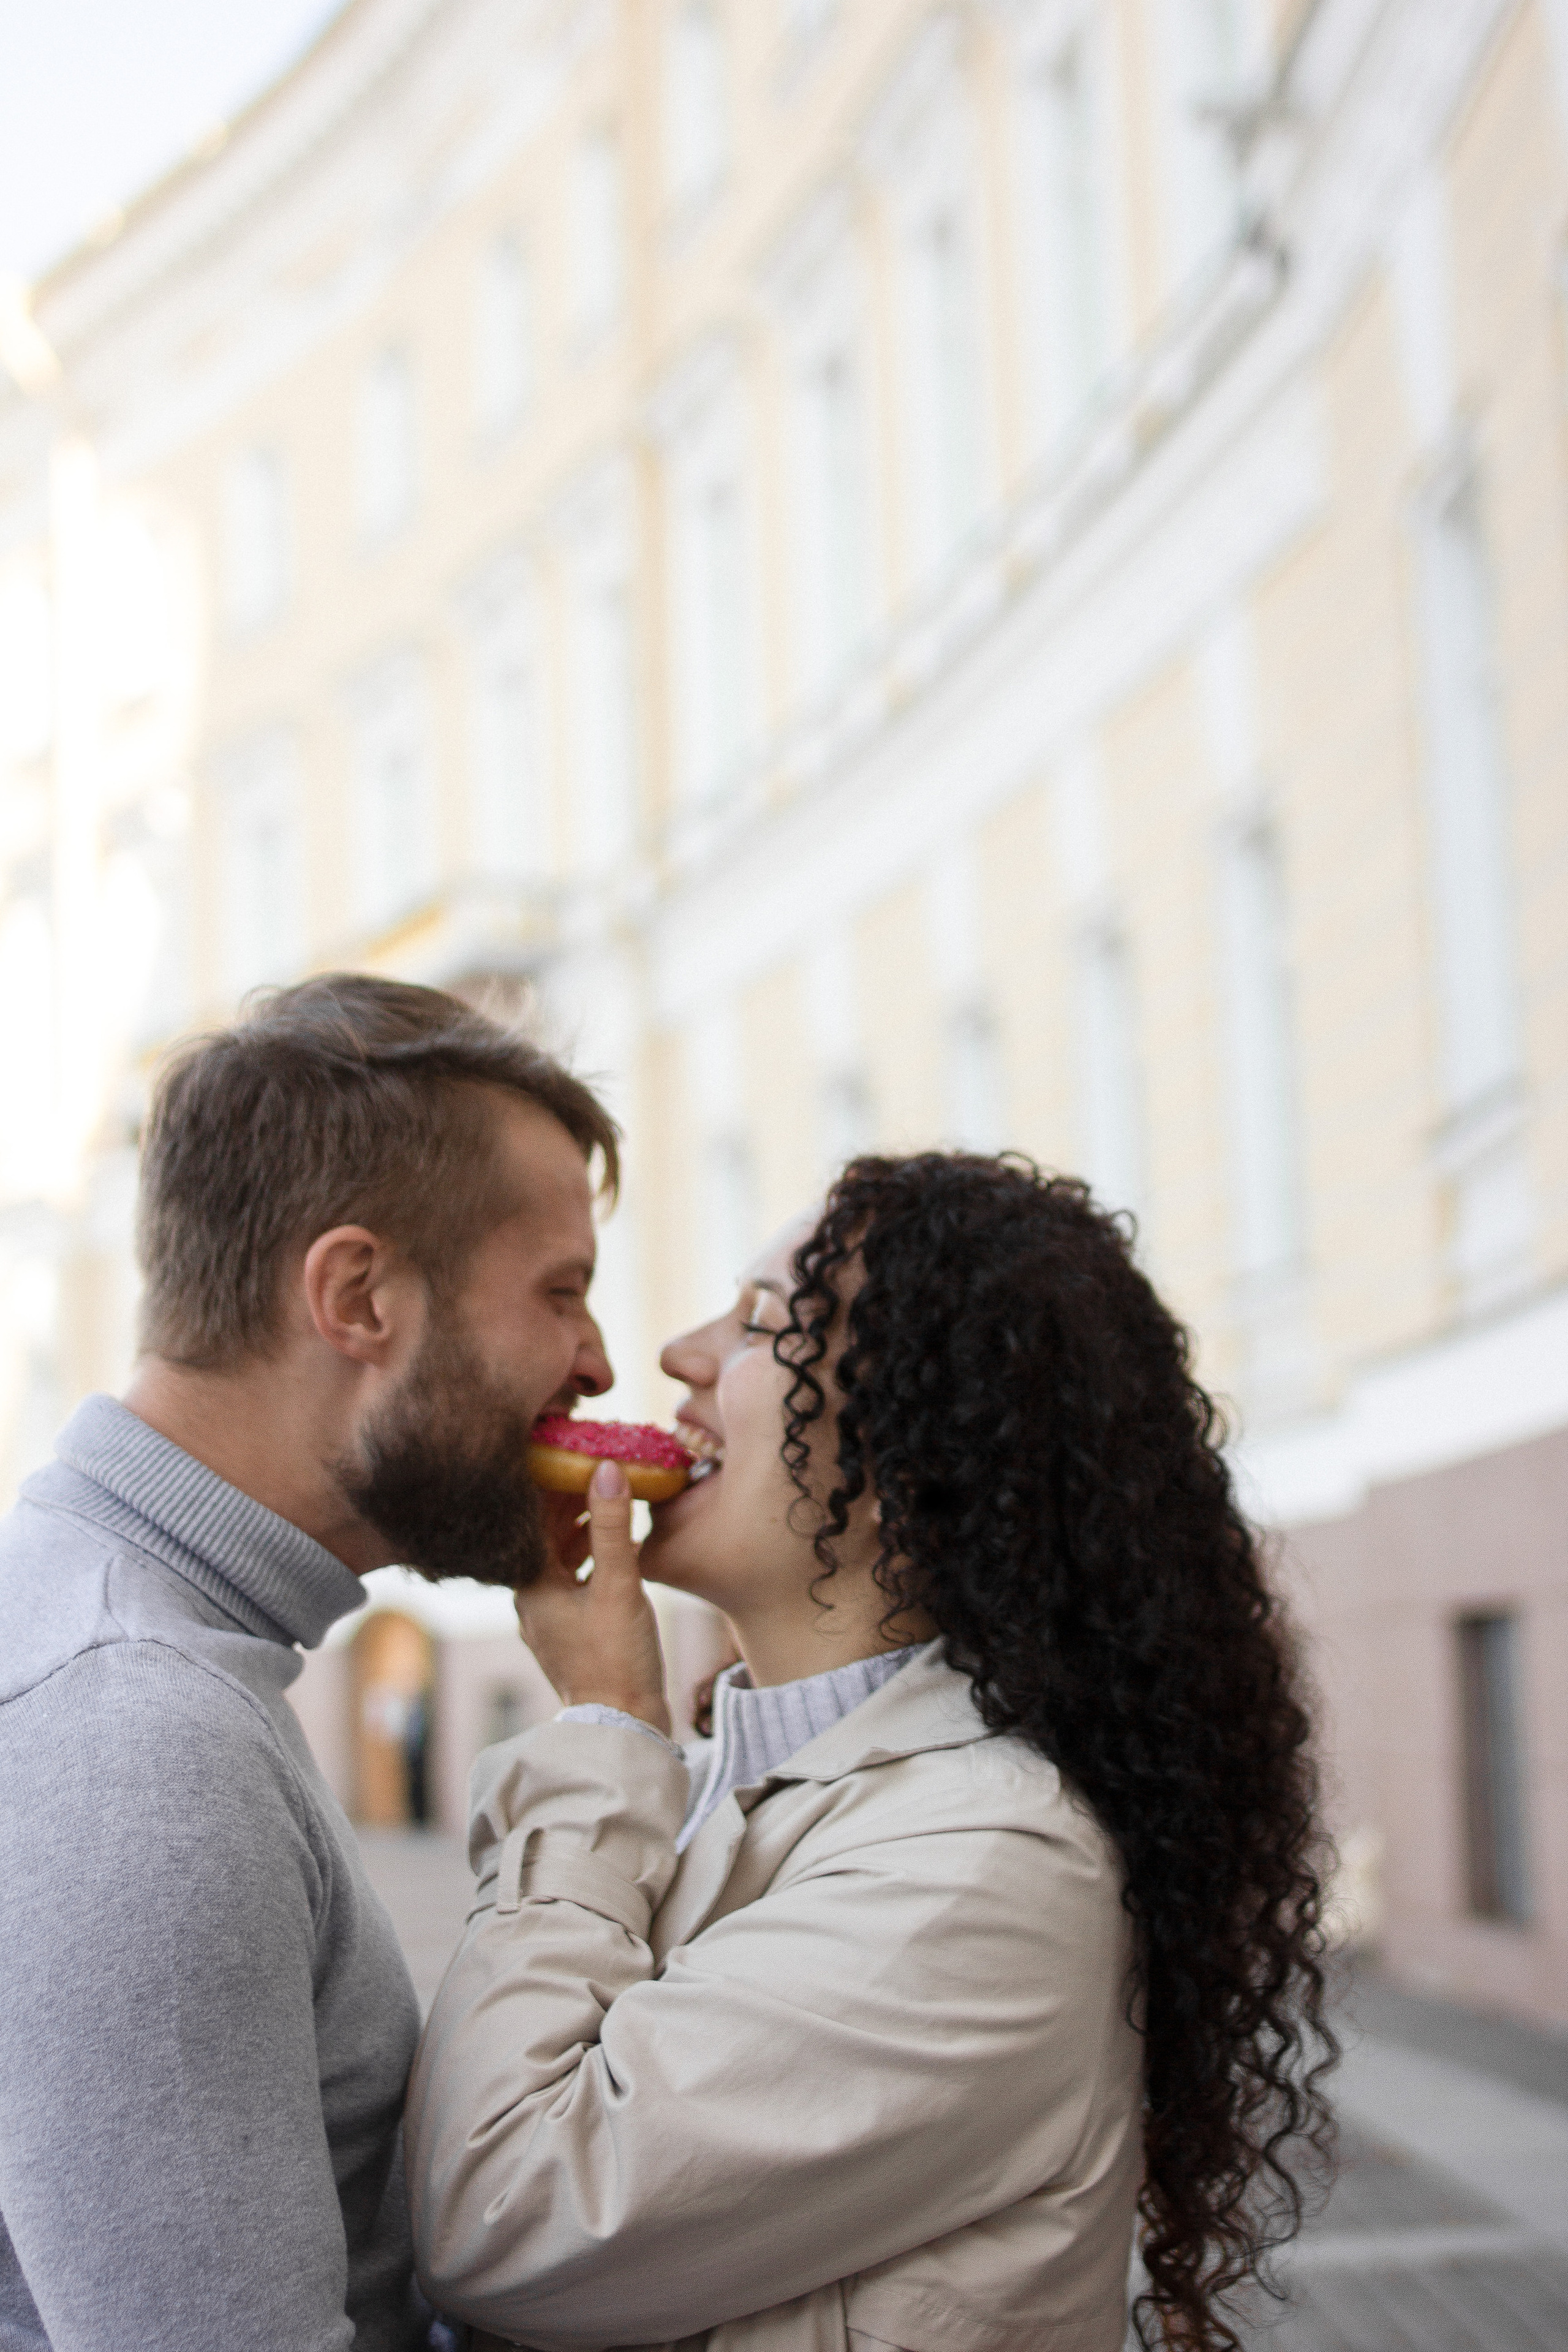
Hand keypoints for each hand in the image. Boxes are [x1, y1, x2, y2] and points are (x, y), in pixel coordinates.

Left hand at [515, 1462, 671, 1735]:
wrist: (622, 1723)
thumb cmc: (616, 1659)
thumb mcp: (619, 1586)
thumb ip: (612, 1526)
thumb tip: (605, 1468)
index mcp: (531, 1586)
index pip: (530, 1518)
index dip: (547, 1480)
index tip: (564, 1448)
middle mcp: (531, 1598)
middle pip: (543, 1534)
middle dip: (568, 1498)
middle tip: (592, 1461)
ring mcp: (549, 1614)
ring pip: (560, 1554)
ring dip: (582, 1523)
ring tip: (607, 1490)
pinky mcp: (570, 1627)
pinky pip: (574, 1575)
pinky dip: (591, 1552)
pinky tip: (616, 1537)